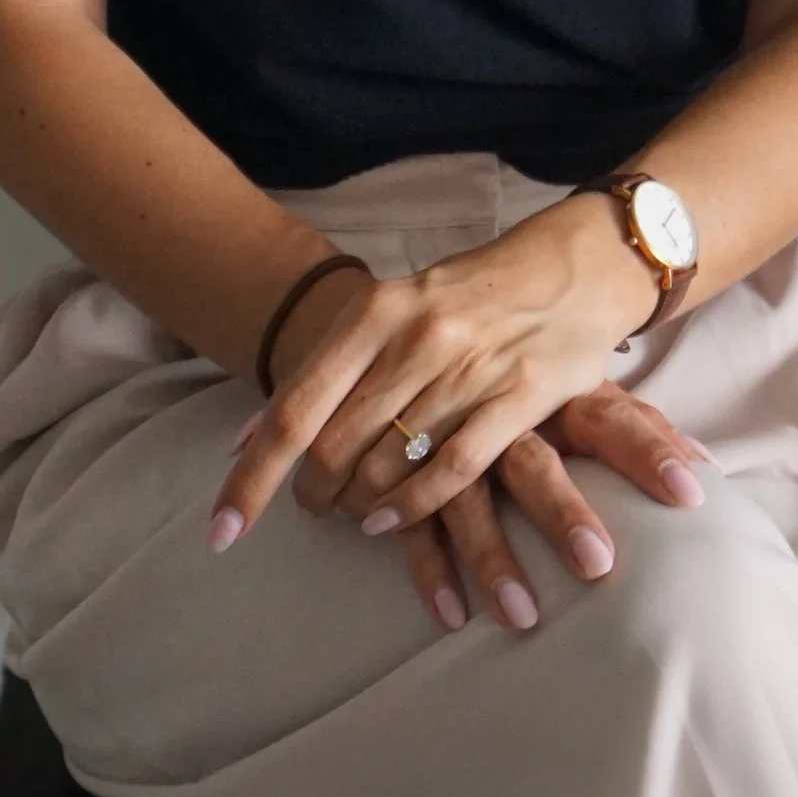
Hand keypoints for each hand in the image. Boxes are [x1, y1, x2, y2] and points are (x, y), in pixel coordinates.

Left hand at [208, 194, 660, 555]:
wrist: (577, 264)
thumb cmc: (470, 295)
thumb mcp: (391, 312)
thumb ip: (326, 372)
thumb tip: (244, 441)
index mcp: (376, 310)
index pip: (294, 409)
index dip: (251, 478)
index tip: (220, 532)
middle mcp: (417, 337)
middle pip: (333, 446)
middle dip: (311, 492)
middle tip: (314, 506)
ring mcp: (470, 368)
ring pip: (387, 465)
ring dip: (358, 504)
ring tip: (354, 511)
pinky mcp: (522, 396)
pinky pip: (452, 471)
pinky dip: (412, 508)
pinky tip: (389, 521)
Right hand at [377, 385, 710, 635]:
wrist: (415, 333)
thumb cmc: (521, 371)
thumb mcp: (576, 385)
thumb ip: (637, 424)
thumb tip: (706, 464)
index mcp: (556, 391)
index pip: (615, 419)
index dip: (652, 452)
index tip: (692, 494)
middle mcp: (504, 417)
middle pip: (535, 463)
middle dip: (564, 512)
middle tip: (598, 565)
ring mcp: (448, 444)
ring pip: (467, 500)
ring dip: (493, 558)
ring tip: (523, 617)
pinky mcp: (403, 474)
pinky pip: (413, 523)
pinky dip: (429, 568)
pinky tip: (452, 615)